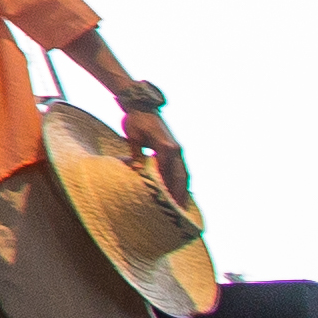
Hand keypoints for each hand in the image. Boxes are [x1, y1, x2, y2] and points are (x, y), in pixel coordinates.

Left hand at [110, 82, 189, 200]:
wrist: (142, 105)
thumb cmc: (134, 120)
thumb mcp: (133, 136)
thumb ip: (136, 153)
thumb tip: (137, 170)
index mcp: (165, 146)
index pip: (167, 172)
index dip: (167, 188)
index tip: (166, 203)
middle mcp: (175, 149)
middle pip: (180, 176)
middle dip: (180, 194)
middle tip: (178, 212)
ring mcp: (178, 149)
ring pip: (184, 174)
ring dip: (183, 190)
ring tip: (182, 206)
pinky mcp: (176, 149)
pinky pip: (181, 169)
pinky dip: (181, 181)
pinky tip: (180, 192)